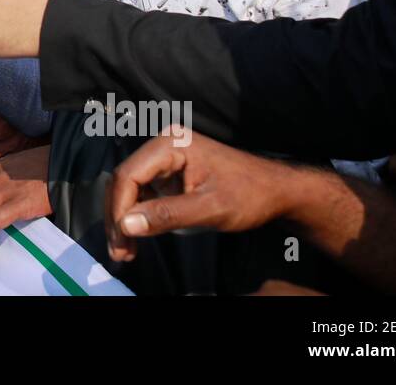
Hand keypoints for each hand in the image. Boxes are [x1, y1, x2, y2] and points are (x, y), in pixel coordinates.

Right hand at [105, 128, 296, 263]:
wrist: (276, 191)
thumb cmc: (249, 195)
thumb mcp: (209, 208)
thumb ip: (167, 215)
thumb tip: (127, 225)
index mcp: (170, 144)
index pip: (128, 175)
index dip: (119, 210)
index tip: (121, 242)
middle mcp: (162, 145)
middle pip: (124, 180)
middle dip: (118, 217)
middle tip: (120, 252)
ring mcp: (165, 158)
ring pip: (129, 188)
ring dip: (125, 219)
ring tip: (126, 250)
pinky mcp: (168, 172)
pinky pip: (142, 192)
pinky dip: (137, 215)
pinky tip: (138, 236)